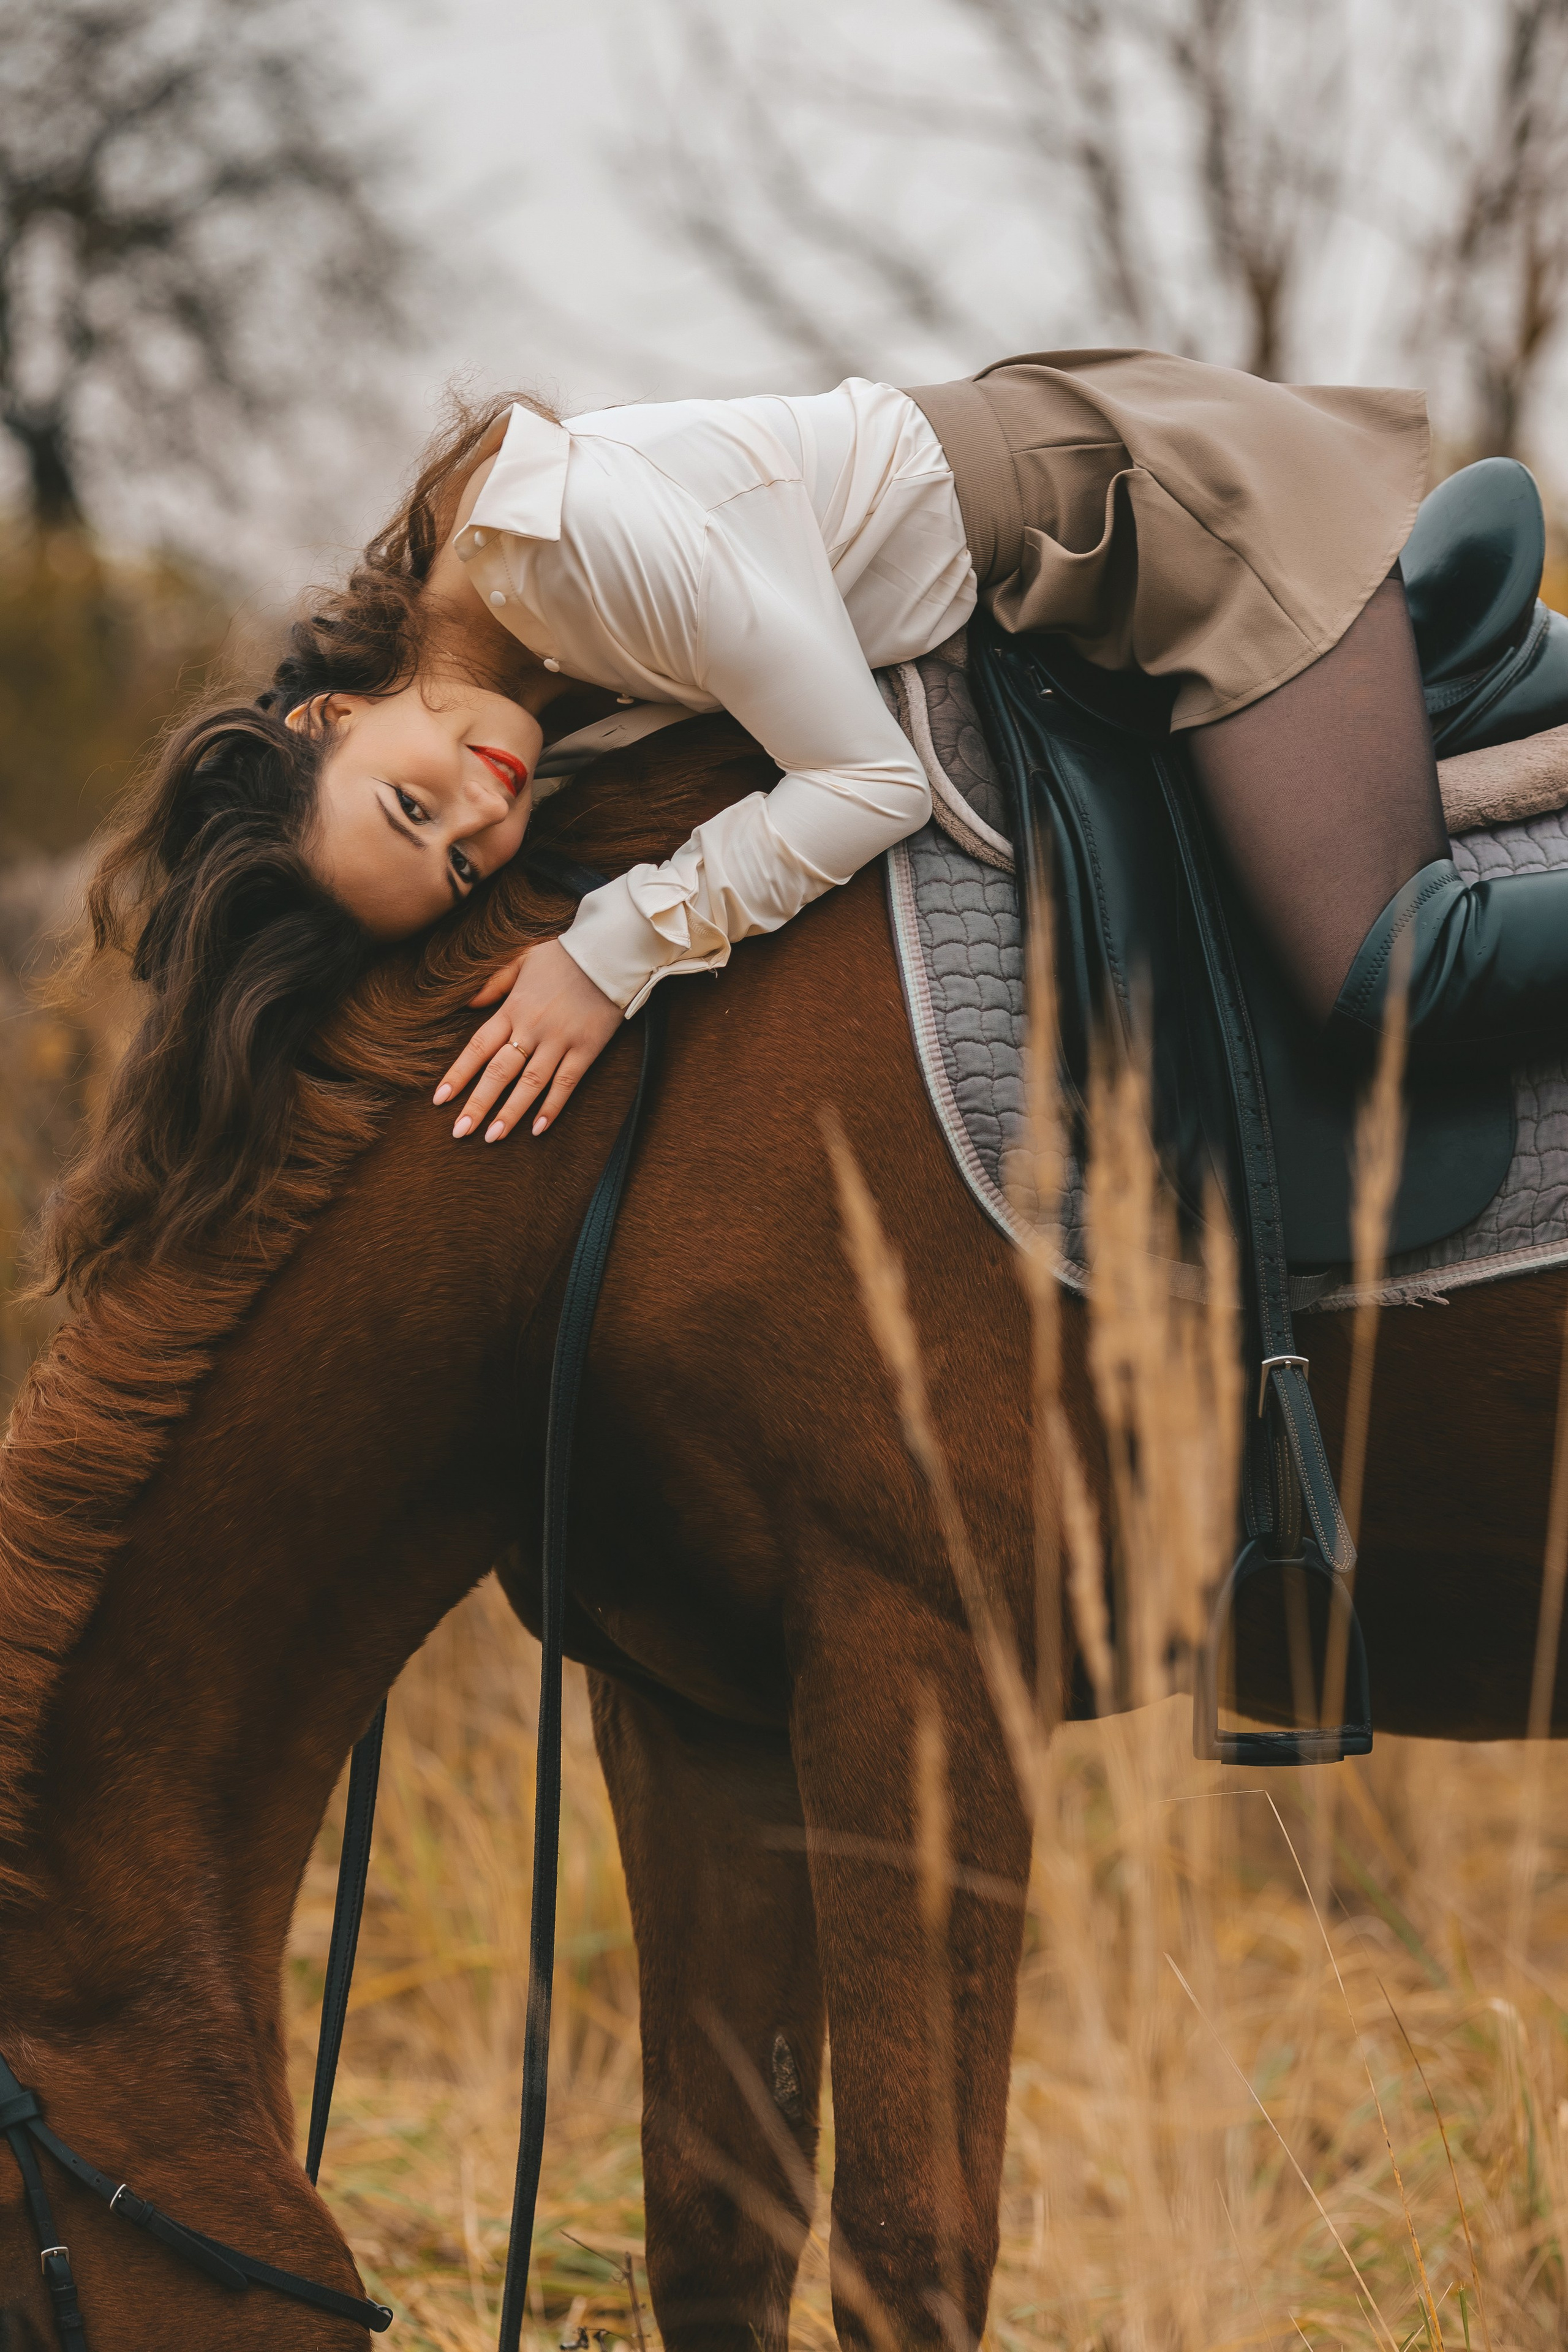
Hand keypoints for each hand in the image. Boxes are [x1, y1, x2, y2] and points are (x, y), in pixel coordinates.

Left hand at [434, 938, 622, 1141]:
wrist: (609, 952)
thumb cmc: (563, 955)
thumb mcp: (521, 959)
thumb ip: (493, 982)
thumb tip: (467, 1003)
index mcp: (512, 1008)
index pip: (477, 1047)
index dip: (458, 1075)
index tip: (440, 1099)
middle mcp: (532, 1028)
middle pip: (499, 1072)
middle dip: (478, 1104)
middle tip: (460, 1131)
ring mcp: (560, 1040)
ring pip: (530, 1083)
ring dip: (510, 1113)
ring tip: (492, 1137)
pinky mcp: (587, 1048)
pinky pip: (567, 1083)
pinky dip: (552, 1107)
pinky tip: (538, 1129)